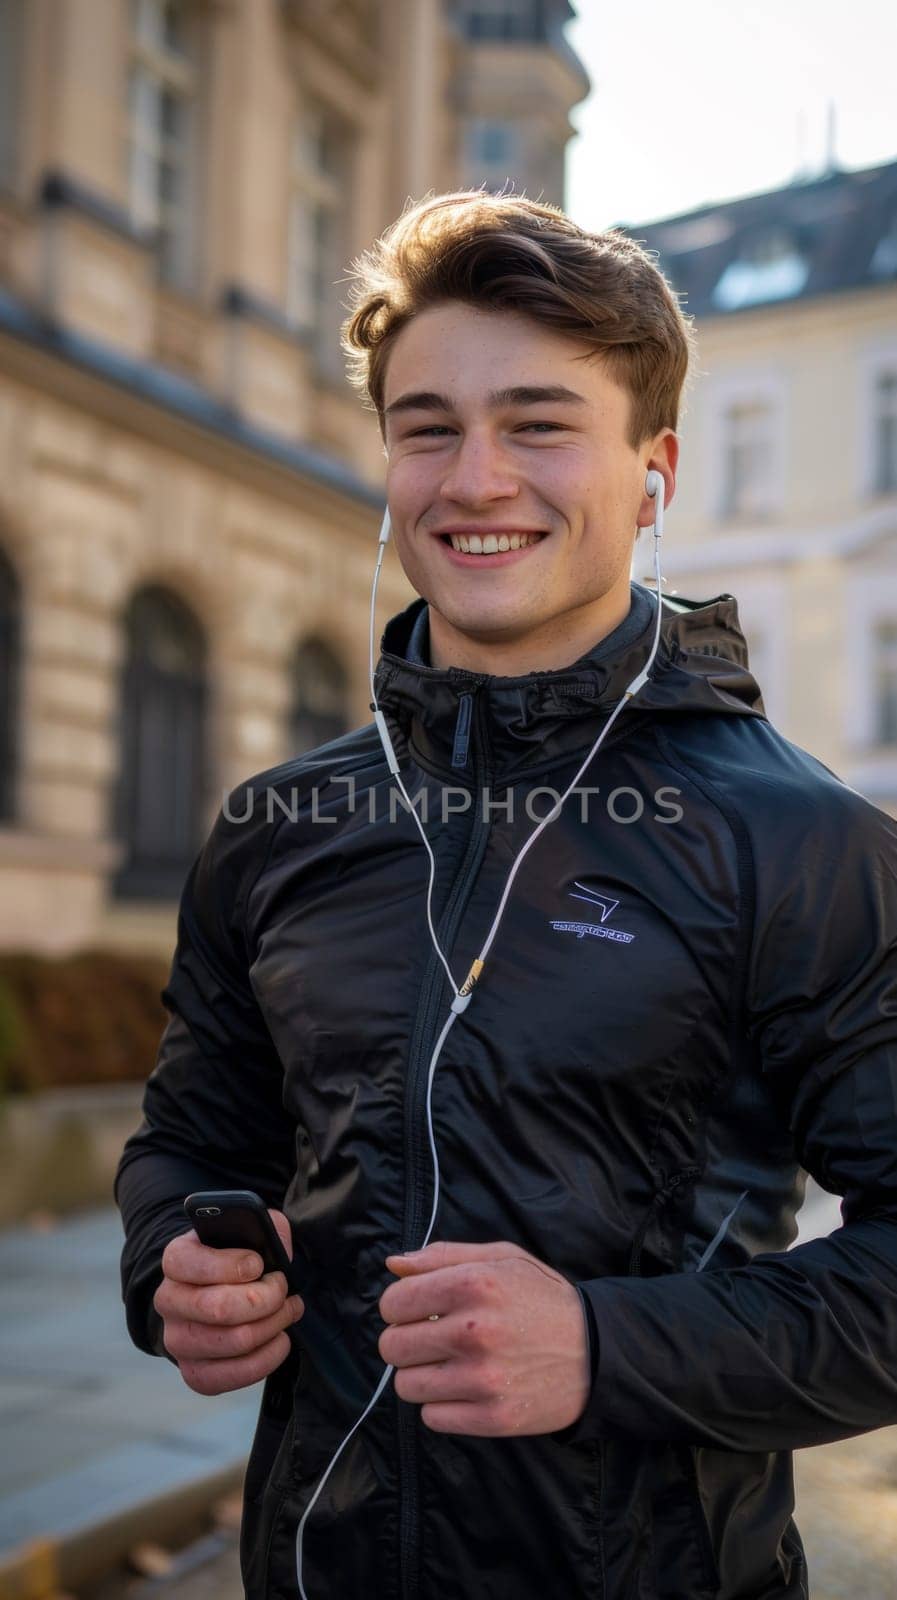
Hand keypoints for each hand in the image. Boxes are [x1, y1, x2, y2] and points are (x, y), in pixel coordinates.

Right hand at [154, 1208, 304, 1394]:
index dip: (233, 1265)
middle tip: (282, 1288)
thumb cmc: (238, 1257)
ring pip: (233, 1342)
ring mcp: (177, 1340)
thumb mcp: (249, 1230)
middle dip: (265, 1298)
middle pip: (218, 1308)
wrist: (219, 1291)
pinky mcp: (194, 1372)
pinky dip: (266, 1358)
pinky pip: (231, 1376)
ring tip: (286, 1311)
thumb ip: (263, 1226)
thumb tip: (274, 1245)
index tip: (258, 1264)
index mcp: (176, 1259)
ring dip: (272, 1326)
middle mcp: (168, 1301)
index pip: (192, 1264)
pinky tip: (278, 1339)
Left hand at [378, 1240, 589, 1435]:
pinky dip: (442, 1406)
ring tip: (450, 1365)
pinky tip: (465, 1389)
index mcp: (472, 1284)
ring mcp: (482, 1378)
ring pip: (406, 1385)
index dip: (400, 1306)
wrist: (596, 1351)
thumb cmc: (542, 1299)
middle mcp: (473, 1331)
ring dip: (421, 1376)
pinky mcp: (491, 1417)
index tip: (418, 1311)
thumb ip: (443, 1256)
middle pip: (392, 1346)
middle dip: (405, 1341)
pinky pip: (431, 1417)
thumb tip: (393, 1265)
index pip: (394, 1302)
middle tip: (432, 1340)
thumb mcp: (501, 1259)